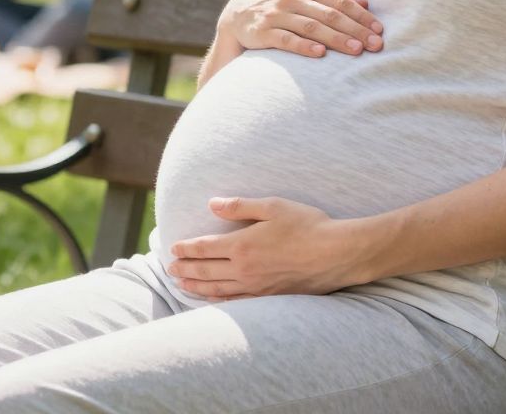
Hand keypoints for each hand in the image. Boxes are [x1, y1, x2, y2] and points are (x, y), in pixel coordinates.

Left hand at [166, 196, 372, 299]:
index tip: (173, 248)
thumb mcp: (272, 206)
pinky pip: (237, 301)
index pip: (204, 248)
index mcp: (242, 245)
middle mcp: (244, 269)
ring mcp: (256, 286)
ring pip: (217, 289)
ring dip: (196, 286)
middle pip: (205, 271)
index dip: (186, 249)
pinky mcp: (270, 297)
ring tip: (181, 284)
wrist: (336, 253)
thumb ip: (239, 206)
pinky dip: (218, 300)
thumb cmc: (307, 225)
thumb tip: (211, 204)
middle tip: (169, 268)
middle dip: (185, 269)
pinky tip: (211, 298)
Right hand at [219, 0, 382, 58]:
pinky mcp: (263, 32)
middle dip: (355, 30)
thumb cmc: (281, 4)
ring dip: (336, 39)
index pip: (339, 1)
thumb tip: (366, 4)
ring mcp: (276, 14)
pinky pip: (286, 40)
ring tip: (356, 51)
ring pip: (311, 27)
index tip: (379, 30)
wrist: (238, 12)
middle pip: (329, 15)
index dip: (361, 16)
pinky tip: (321, 54)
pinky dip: (304, 46)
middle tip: (375, 44)